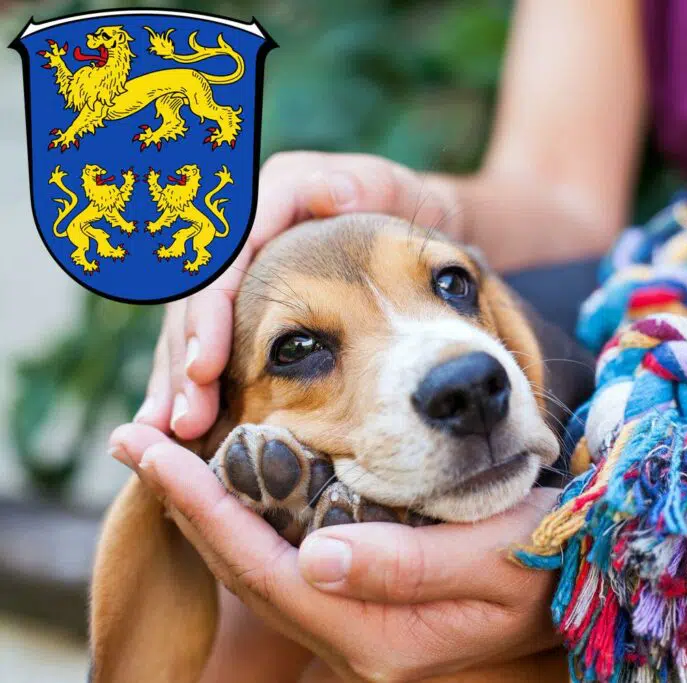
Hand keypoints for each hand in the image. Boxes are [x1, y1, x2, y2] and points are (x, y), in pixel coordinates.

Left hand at [109, 423, 561, 681]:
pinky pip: (286, 559)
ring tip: (163, 454)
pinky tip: (231, 480)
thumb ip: (405, 565)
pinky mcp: (363, 600)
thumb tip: (314, 559)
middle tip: (133, 437)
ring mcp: (354, 625)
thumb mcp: (492, 558)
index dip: (202, 508)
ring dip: (207, 508)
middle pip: (244, 570)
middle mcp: (352, 642)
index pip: (265, 569)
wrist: (580, 573)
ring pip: (258, 565)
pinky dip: (248, 516)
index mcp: (377, 639)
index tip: (153, 450)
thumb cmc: (548, 559)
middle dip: (184, 502)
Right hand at [133, 152, 463, 438]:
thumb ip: (368, 186)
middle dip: (184, 358)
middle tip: (185, 418)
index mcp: (272, 193)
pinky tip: (176, 425)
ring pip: (188, 322)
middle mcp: (242, 228)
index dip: (210, 312)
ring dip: (177, 378)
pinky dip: (192, 381)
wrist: (412, 227)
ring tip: (174, 431)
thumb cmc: (405, 209)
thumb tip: (332, 194)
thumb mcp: (395, 190)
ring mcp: (236, 266)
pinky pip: (204, 339)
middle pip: (194, 297)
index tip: (208, 366)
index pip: (222, 254)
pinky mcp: (239, 299)